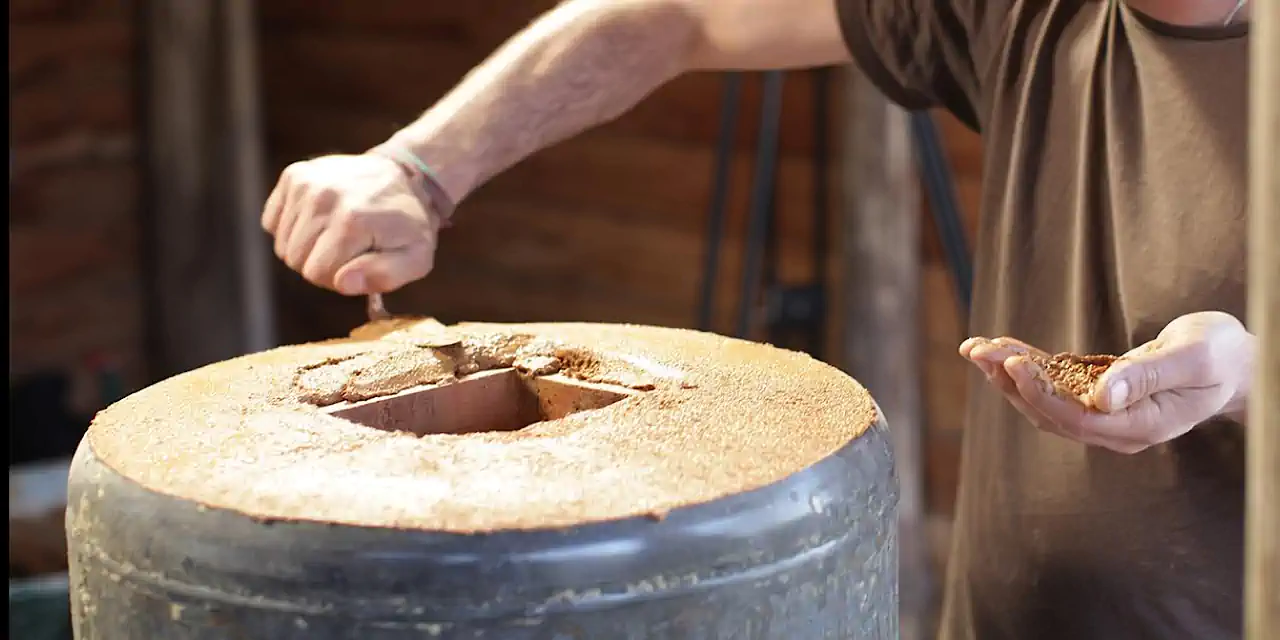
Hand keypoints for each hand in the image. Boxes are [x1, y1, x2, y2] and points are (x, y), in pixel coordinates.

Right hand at [260, 153, 442, 294]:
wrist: (405, 176)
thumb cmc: (409, 225)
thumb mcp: (415, 259)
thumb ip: (384, 277)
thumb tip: (342, 282)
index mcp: (352, 221)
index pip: (317, 273)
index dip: (337, 278)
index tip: (358, 264)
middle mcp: (323, 198)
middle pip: (296, 259)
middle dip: (320, 264)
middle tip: (347, 250)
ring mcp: (305, 183)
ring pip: (282, 243)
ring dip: (306, 247)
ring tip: (335, 234)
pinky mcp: (294, 175)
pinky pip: (272, 221)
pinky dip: (291, 227)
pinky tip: (318, 221)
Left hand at [959, 311, 1255, 453]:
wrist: (1235, 363)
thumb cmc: (1221, 356)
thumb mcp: (1193, 359)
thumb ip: (1149, 376)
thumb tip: (1103, 395)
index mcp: (1141, 426)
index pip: (1075, 418)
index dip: (1039, 392)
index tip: (1010, 362)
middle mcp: (1117, 429)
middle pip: (1050, 411)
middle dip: (1010, 381)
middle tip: (977, 350)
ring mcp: (1106, 416)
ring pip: (1045, 400)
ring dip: (1007, 375)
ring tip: (975, 348)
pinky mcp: (1098, 397)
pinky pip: (1054, 386)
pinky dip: (1025, 368)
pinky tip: (999, 350)